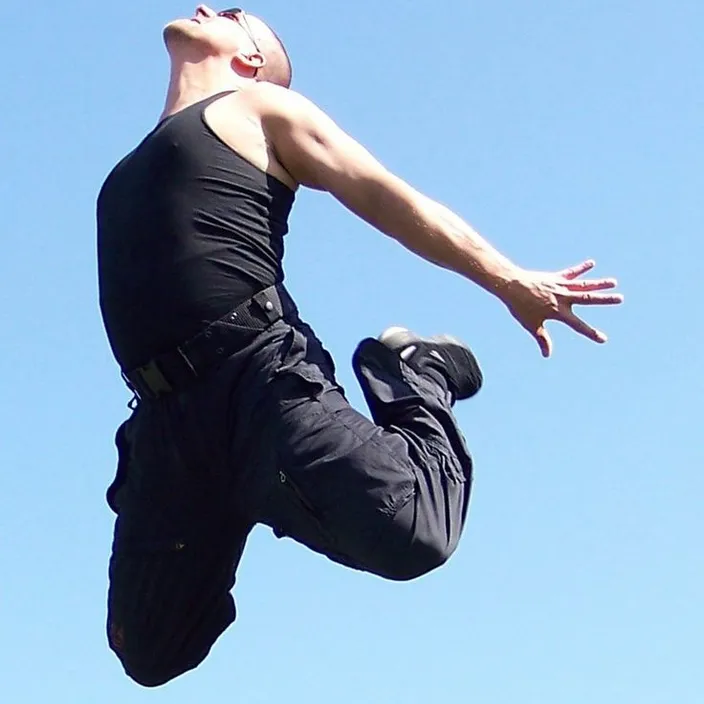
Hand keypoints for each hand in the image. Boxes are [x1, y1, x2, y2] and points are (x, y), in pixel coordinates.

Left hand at [499, 260, 623, 356]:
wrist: (510, 286)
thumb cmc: (520, 307)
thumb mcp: (531, 325)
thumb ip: (542, 339)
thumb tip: (547, 355)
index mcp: (558, 312)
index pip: (578, 326)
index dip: (591, 333)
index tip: (603, 339)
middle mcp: (563, 298)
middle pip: (588, 298)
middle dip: (605, 299)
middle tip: (620, 299)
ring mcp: (560, 286)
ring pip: (583, 284)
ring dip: (599, 283)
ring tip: (614, 282)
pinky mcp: (556, 278)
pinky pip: (571, 273)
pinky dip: (581, 268)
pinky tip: (592, 263)